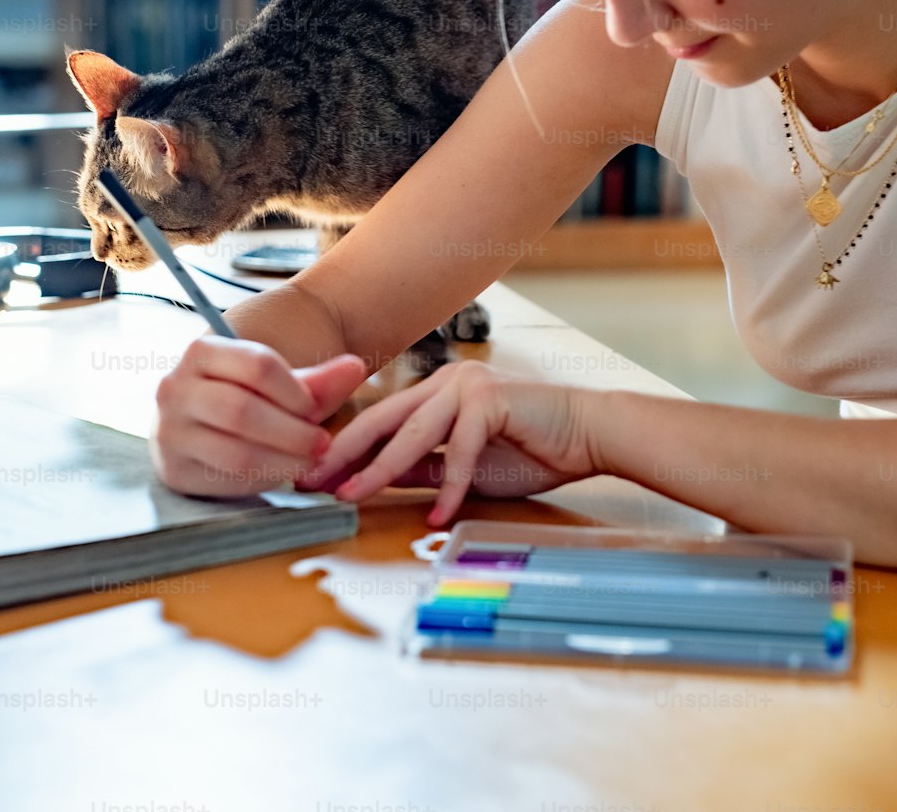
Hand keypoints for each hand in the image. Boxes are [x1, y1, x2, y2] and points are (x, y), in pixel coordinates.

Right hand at [151, 335, 367, 496]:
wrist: (205, 413)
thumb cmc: (249, 391)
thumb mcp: (283, 380)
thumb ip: (320, 377)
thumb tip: (356, 368)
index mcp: (201, 350)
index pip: (257, 366)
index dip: (296, 391)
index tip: (315, 408)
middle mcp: (174, 388)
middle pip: (242, 411)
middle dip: (292, 432)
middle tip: (322, 444)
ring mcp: (169, 432)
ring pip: (234, 452)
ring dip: (283, 461)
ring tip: (310, 461)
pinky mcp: (174, 470)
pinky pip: (225, 480)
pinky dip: (263, 479)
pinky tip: (283, 472)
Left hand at [302, 361, 604, 525]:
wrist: (587, 433)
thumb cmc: (532, 448)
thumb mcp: (465, 467)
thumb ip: (424, 467)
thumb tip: (378, 481)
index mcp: (435, 392)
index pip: (378, 422)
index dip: (345, 451)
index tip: (315, 479)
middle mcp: (444, 381)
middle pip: (381, 420)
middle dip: (342, 454)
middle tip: (309, 482)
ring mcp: (466, 386)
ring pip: (411, 434)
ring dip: (379, 470)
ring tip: (352, 497)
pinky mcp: (489, 399)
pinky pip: (458, 450)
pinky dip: (449, 485)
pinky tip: (439, 514)